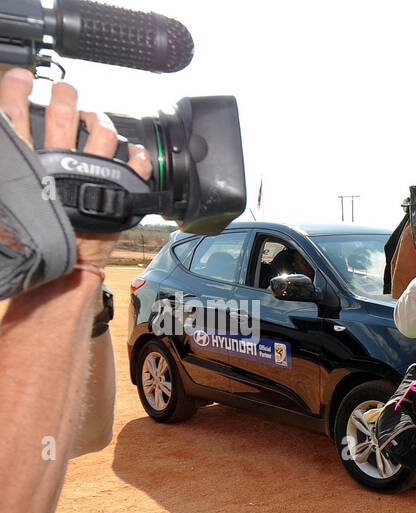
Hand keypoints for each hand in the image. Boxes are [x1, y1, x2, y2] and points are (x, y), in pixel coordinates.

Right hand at [0, 68, 150, 270]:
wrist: (64, 268)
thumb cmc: (34, 238)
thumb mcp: (12, 200)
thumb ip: (13, 172)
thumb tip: (8, 148)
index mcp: (30, 164)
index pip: (16, 117)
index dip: (16, 92)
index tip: (21, 77)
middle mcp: (62, 164)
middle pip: (64, 116)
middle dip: (66, 97)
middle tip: (66, 90)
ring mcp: (94, 175)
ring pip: (102, 135)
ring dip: (101, 121)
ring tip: (98, 119)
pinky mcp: (119, 193)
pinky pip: (136, 167)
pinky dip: (138, 156)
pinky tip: (137, 151)